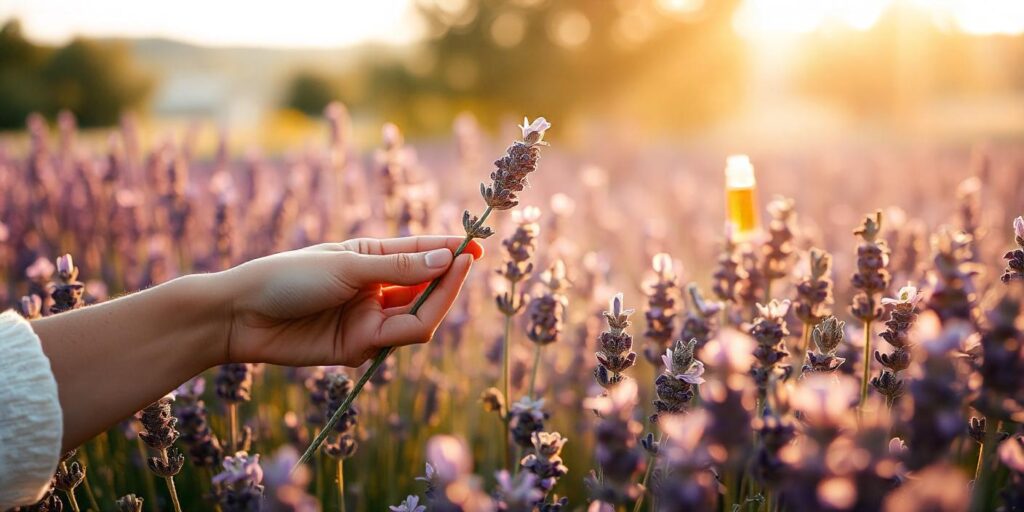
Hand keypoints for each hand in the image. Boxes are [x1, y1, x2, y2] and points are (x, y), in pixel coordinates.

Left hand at [218, 236, 481, 366]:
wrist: (241, 315)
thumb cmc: (288, 277)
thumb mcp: (347, 266)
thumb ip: (399, 268)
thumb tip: (447, 260)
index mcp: (373, 257)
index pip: (423, 254)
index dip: (451, 253)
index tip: (477, 248)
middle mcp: (377, 289)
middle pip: (427, 290)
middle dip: (448, 280)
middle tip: (466, 265)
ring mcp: (369, 320)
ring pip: (418, 319)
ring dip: (435, 303)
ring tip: (447, 283)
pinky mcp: (358, 349)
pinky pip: (395, 342)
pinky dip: (409, 330)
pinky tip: (416, 316)